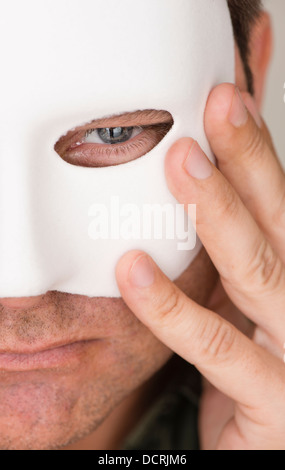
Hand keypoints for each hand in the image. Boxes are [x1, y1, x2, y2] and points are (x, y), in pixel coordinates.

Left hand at [116, 84, 284, 449]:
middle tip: (217, 106)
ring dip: (219, 212)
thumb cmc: (252, 374)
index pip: (280, 205)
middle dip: (249, 161)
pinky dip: (172, 308)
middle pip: (280, 222)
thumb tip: (195, 200)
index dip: (258, 152)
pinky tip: (135, 271)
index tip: (228, 102)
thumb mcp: (241, 310)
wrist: (268, 447)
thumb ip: (225, 263)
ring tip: (181, 162)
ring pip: (258, 271)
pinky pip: (215, 347)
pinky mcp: (272, 401)